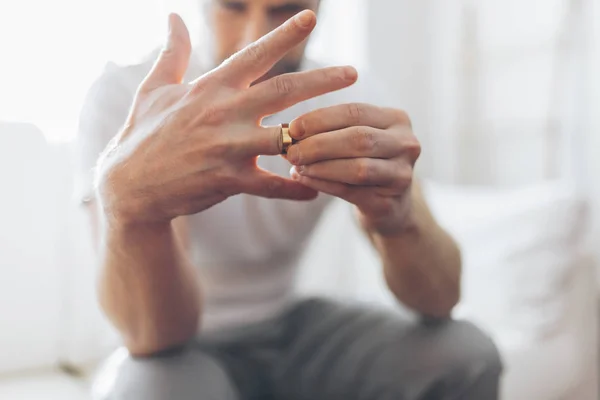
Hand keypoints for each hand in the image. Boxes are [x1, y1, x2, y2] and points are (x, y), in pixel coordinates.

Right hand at [95, 11, 356, 224]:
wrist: (128, 186)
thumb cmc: (143, 135)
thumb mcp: (154, 88)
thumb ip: (172, 52)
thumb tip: (172, 16)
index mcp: (210, 87)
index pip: (254, 55)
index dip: (284, 35)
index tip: (311, 18)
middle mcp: (223, 112)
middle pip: (283, 90)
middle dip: (322, 80)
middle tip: (353, 72)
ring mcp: (228, 147)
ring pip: (286, 136)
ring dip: (319, 135)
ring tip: (348, 133)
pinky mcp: (228, 179)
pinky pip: (272, 184)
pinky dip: (294, 187)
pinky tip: (316, 189)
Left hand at [286, 103, 420, 234]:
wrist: (389, 205)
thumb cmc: (365, 163)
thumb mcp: (355, 139)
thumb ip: (331, 131)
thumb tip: (289, 131)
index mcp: (397, 119)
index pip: (354, 112)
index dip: (320, 119)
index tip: (292, 128)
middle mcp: (406, 144)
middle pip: (358, 138)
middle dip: (319, 144)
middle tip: (291, 151)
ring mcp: (402, 175)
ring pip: (357, 167)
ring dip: (320, 167)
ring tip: (297, 166)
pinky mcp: (390, 203)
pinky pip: (351, 192)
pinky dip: (324, 185)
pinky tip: (304, 180)